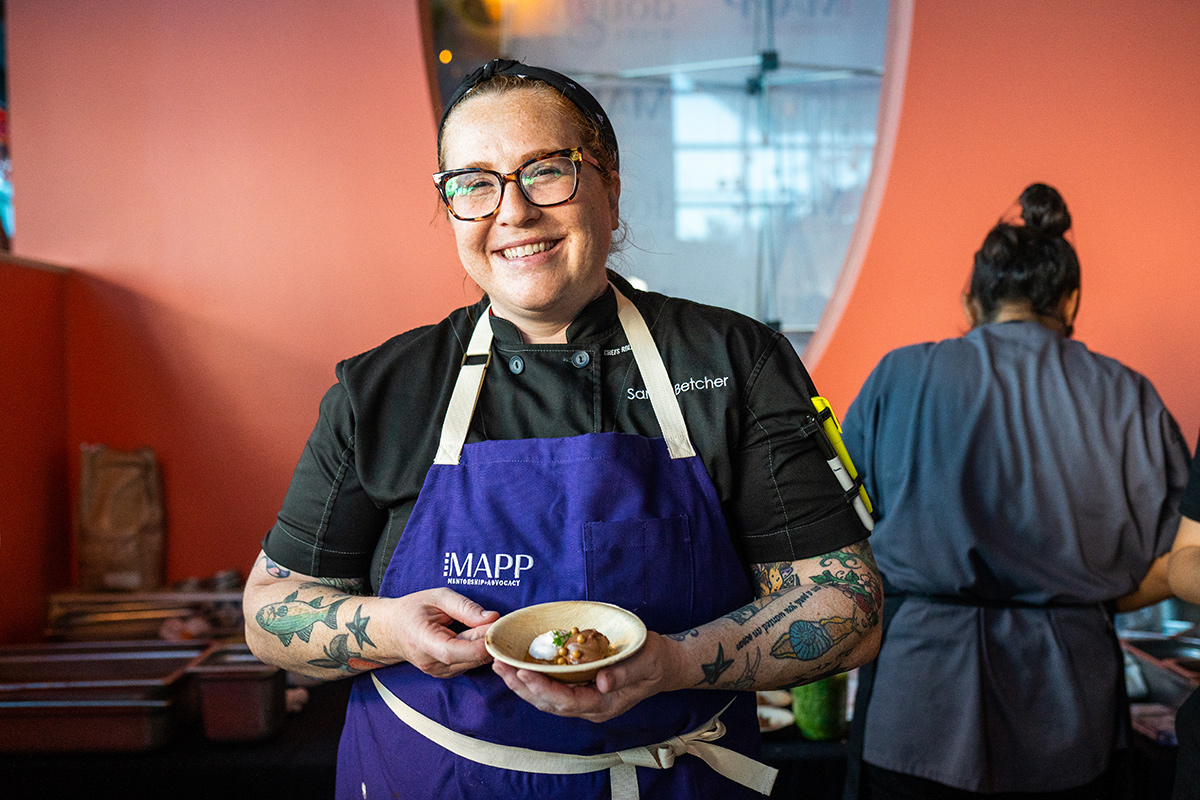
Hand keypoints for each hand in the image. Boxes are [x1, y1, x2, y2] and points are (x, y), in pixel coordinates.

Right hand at [390, 588, 498, 677]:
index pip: (459, 651)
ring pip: (475, 662)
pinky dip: (478, 650)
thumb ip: (465, 607)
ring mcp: (440, 672)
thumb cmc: (413, 610)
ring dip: (484, 645)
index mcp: (425, 643)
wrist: (393, 629)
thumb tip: (492, 618)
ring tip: (482, 624)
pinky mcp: (447, 673)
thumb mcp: (438, 597)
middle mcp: (433, 664)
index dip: (482, 641)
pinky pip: (470, 663)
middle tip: (498, 620)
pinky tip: (475, 634)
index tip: (498, 625)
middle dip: (489, 639)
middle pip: (472, 657)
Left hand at [491, 632, 680, 722]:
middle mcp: (590, 708)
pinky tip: (518, 667)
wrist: (664, 666)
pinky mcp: (580, 691)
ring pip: (546, 699)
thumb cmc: (656, 662)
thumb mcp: (645, 663)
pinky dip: (532, 680)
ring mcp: (584, 702)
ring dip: (521, 684)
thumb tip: (600, 682)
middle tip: (499, 666)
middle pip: (548, 703)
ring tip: (500, 666)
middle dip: (522, 686)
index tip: (522, 671)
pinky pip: (551, 690)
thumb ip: (624, 674)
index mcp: (604, 705)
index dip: (542, 688)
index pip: (566, 702)